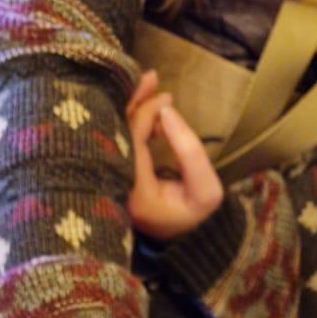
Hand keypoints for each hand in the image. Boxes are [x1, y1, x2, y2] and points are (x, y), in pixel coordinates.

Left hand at [127, 69, 222, 242]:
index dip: (146, 113)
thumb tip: (167, 111)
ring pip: (112, 133)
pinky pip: (117, 139)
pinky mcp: (114, 173)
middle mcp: (113, 185)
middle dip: (131, 101)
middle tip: (150, 77)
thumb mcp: (206, 190)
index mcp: (134, 192)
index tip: (167, 99)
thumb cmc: (196, 216)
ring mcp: (110, 180)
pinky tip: (144, 105)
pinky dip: (129, 119)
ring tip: (149, 83)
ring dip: (130, 106)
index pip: (132, 140)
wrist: (185, 241)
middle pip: (113, 131)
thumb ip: (191, 152)